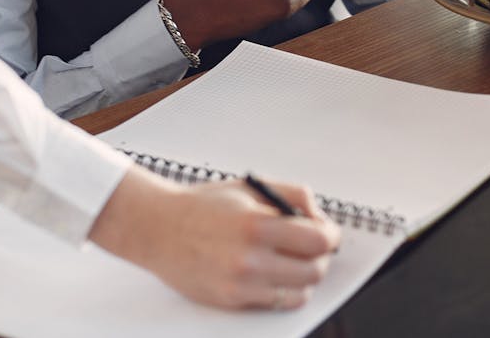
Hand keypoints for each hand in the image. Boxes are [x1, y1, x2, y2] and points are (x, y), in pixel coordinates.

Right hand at [89, 166, 339, 308]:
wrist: (158, 229)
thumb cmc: (203, 206)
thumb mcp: (251, 186)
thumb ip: (292, 195)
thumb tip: (318, 216)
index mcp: (257, 224)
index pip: (318, 240)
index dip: (330, 235)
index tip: (327, 232)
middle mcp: (250, 258)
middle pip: (314, 269)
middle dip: (320, 256)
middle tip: (312, 246)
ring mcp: (241, 284)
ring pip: (301, 291)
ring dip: (304, 276)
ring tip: (292, 260)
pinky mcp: (232, 301)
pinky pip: (277, 303)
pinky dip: (284, 290)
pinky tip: (275, 273)